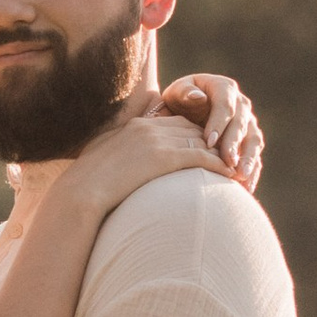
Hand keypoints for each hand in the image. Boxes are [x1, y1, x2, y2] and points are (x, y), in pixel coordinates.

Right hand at [64, 106, 228, 215]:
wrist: (80, 192)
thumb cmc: (86, 185)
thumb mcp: (102, 160)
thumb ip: (118, 154)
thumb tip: (122, 166)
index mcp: (135, 126)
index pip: (174, 123)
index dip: (194, 135)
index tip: (207, 147)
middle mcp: (148, 128)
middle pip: (191, 128)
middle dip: (212, 142)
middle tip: (230, 155)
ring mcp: (156, 141)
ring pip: (199, 141)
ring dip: (220, 154)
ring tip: (236, 167)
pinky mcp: (163, 158)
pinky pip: (199, 157)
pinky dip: (218, 164)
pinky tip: (230, 175)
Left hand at [155, 71, 262, 188]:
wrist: (185, 114)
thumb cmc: (178, 102)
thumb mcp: (177, 93)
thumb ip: (184, 92)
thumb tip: (197, 97)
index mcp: (225, 89)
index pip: (225, 105)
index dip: (219, 123)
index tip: (209, 141)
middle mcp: (241, 105)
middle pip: (242, 124)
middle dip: (235, 144)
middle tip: (227, 162)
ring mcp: (248, 124)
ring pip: (254, 141)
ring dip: (249, 159)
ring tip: (240, 176)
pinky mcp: (250, 142)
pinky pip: (255, 157)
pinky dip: (252, 172)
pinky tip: (246, 188)